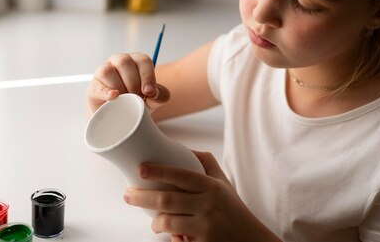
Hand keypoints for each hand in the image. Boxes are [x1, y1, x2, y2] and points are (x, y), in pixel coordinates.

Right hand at [86, 53, 170, 113]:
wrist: (119, 116)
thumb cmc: (137, 101)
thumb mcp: (153, 99)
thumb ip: (160, 95)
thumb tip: (153, 93)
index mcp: (136, 61)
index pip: (143, 60)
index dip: (147, 76)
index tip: (150, 92)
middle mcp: (119, 61)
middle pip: (125, 62)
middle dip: (134, 83)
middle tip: (137, 98)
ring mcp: (104, 71)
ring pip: (108, 71)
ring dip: (120, 87)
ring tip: (125, 101)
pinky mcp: (94, 86)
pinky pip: (98, 86)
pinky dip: (106, 92)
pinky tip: (114, 97)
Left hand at [124, 151, 280, 241]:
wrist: (252, 239)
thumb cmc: (232, 208)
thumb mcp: (223, 183)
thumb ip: (205, 163)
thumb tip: (180, 146)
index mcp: (212, 186)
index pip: (181, 175)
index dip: (159, 171)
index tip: (141, 169)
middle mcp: (208, 204)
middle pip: (167, 200)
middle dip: (141, 197)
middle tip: (127, 195)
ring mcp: (205, 226)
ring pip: (168, 222)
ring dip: (154, 222)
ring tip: (152, 221)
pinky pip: (178, 241)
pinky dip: (170, 238)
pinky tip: (169, 235)